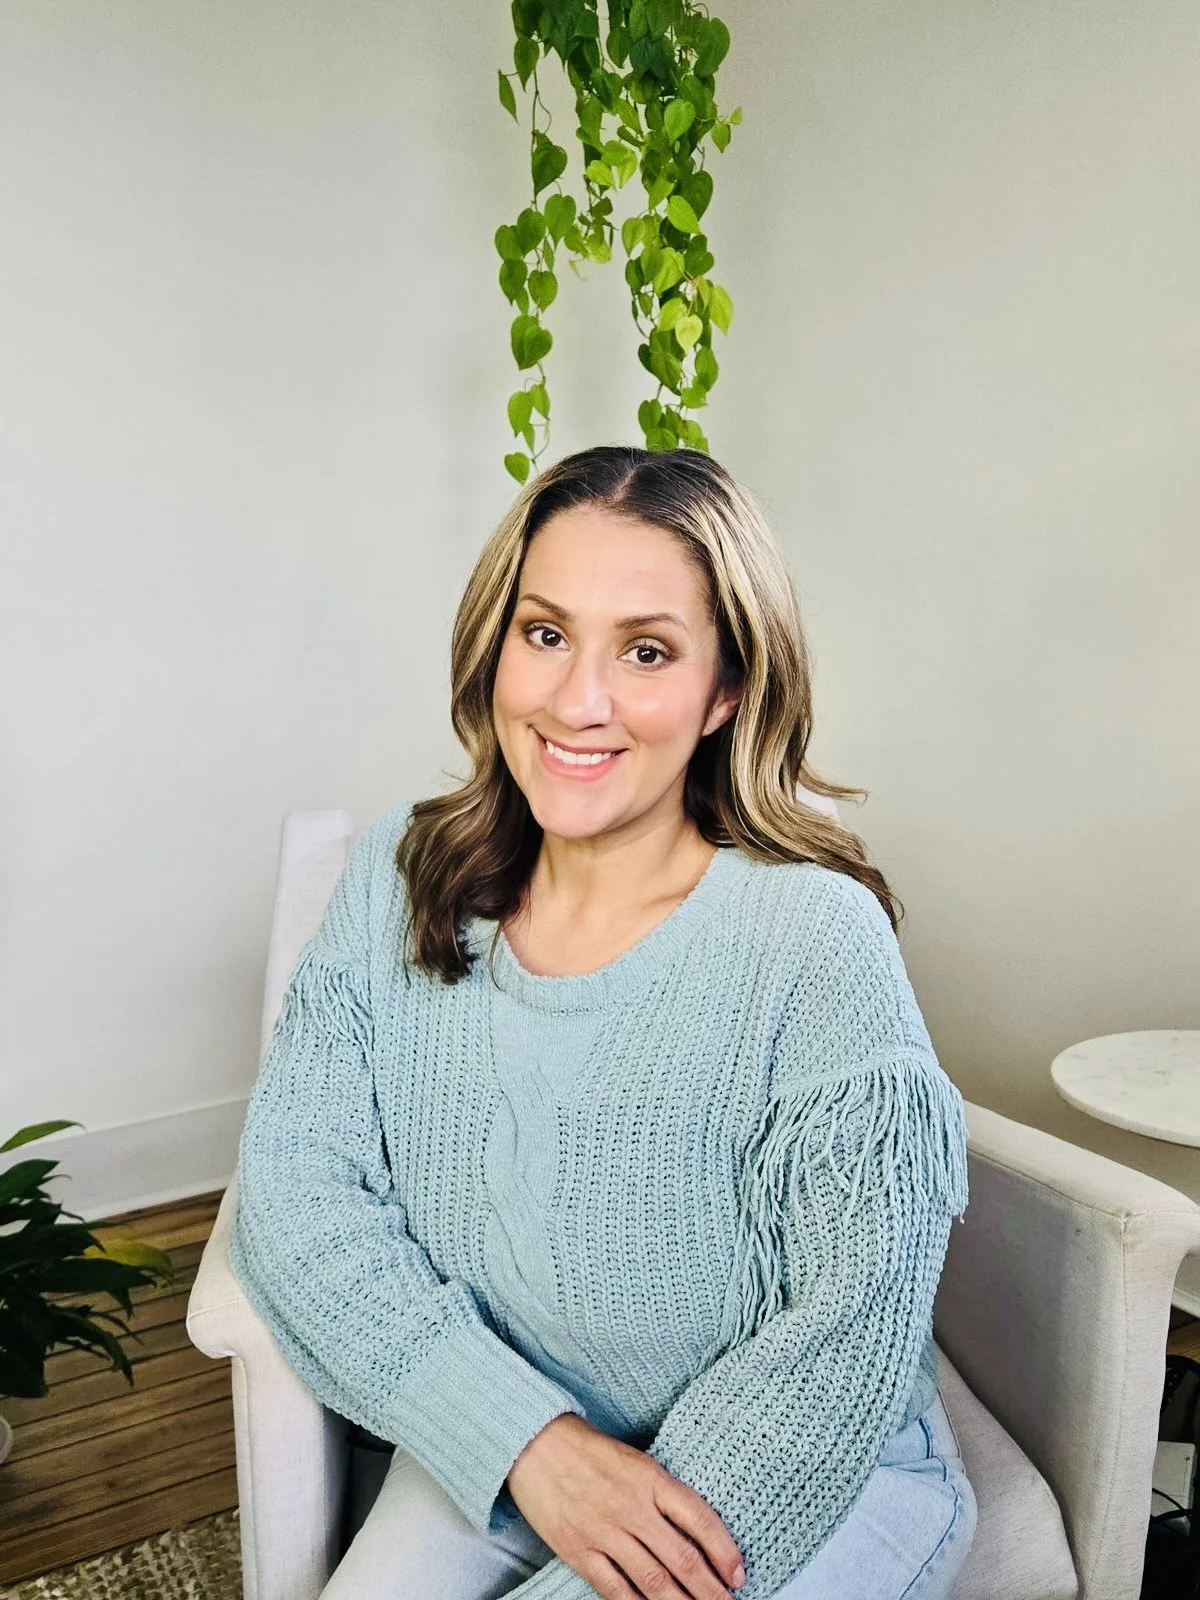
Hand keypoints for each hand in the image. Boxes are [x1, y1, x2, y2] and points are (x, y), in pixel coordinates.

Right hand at [506, 1412, 746, 1599]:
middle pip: (682, 1558)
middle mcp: (630, 1506)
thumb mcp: (635, 1460)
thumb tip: (695, 1534)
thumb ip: (662, 1493)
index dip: (724, 1551)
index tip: (738, 1574)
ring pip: (653, 1581)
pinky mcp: (577, 1550)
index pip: (700, 1519)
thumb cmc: (589, 1449)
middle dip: (710, 1590)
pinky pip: (614, 1589)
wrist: (533, 1442)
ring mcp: (603, 1530)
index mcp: (650, 1477)